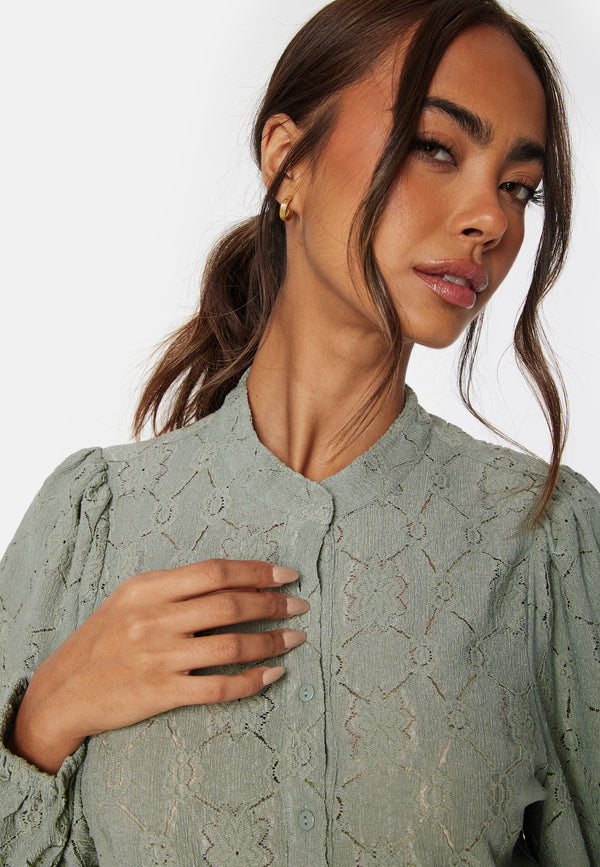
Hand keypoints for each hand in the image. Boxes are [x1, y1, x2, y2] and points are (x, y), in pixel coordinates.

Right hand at [8, 559, 307, 773]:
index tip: (287, 575)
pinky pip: (219, 686)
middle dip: (273, 603)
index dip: (257, 572)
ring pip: (231, 644)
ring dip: (272, 641)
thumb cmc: (101, 639)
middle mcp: (155, 618)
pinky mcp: (162, 693)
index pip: (215, 571)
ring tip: (295, 638)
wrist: (63, 691)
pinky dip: (252, 680)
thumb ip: (173, 588)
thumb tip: (230, 581)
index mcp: (148, 588)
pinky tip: (273, 674)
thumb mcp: (129, 599)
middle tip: (300, 605)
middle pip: (230, 605)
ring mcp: (159, 657)